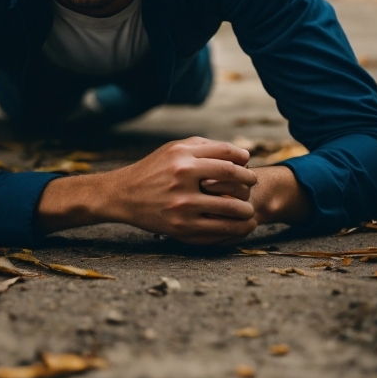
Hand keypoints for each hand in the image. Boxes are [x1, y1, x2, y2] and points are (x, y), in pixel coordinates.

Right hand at [36, 136, 257, 244]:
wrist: (124, 195)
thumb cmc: (155, 169)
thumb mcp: (175, 148)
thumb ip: (207, 146)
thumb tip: (243, 155)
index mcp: (182, 157)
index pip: (226, 157)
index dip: (244, 162)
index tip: (249, 167)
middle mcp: (182, 179)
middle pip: (232, 180)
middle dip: (249, 183)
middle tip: (253, 185)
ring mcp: (182, 206)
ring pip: (230, 209)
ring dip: (246, 210)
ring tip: (250, 210)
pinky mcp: (181, 228)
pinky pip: (218, 231)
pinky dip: (235, 229)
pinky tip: (240, 226)